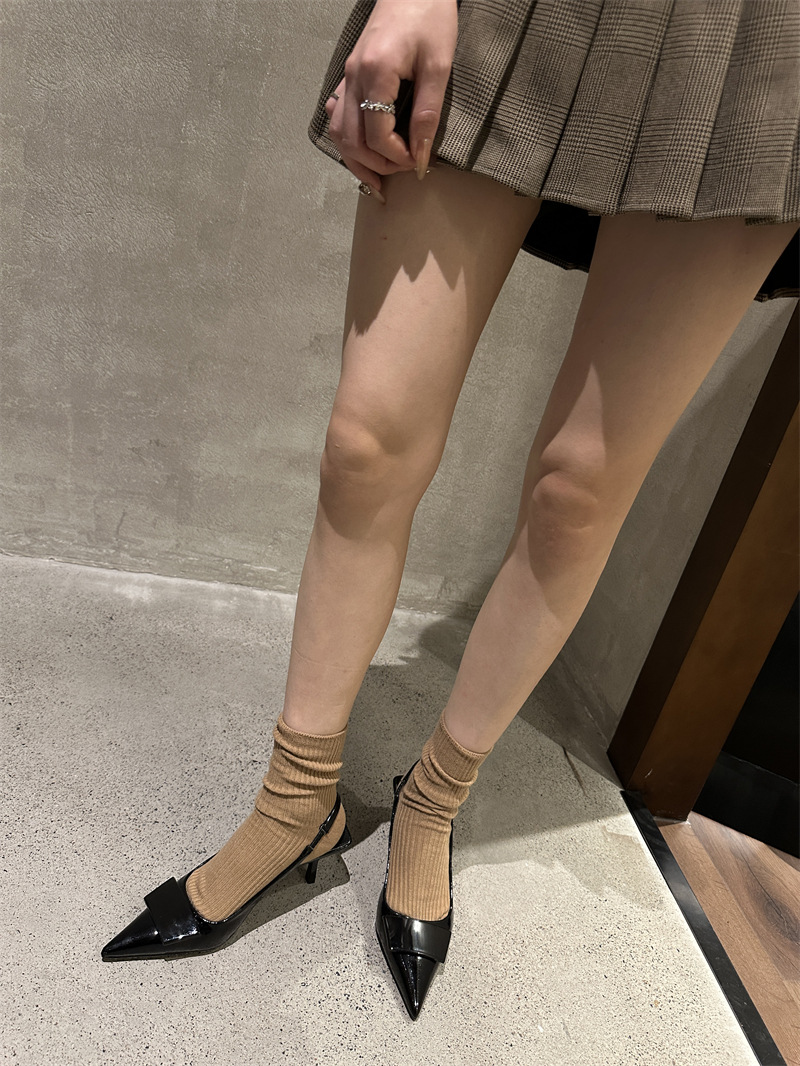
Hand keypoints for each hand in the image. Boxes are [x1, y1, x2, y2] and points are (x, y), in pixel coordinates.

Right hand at [324, 0, 458, 200]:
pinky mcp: (350, 75)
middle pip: (352, 140)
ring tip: (377, 178)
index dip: (396, 157)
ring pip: (339, 132)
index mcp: (375, 74)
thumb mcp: (438, 65)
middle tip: (402, 173)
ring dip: (356, 160)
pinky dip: (348, 140)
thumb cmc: (430, 16)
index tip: (418, 162)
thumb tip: (422, 154)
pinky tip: (361, 151)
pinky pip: (338, 116)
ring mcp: (347, 76)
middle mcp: (354, 77)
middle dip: (377, 165)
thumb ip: (428, 113)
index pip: (377, 135)